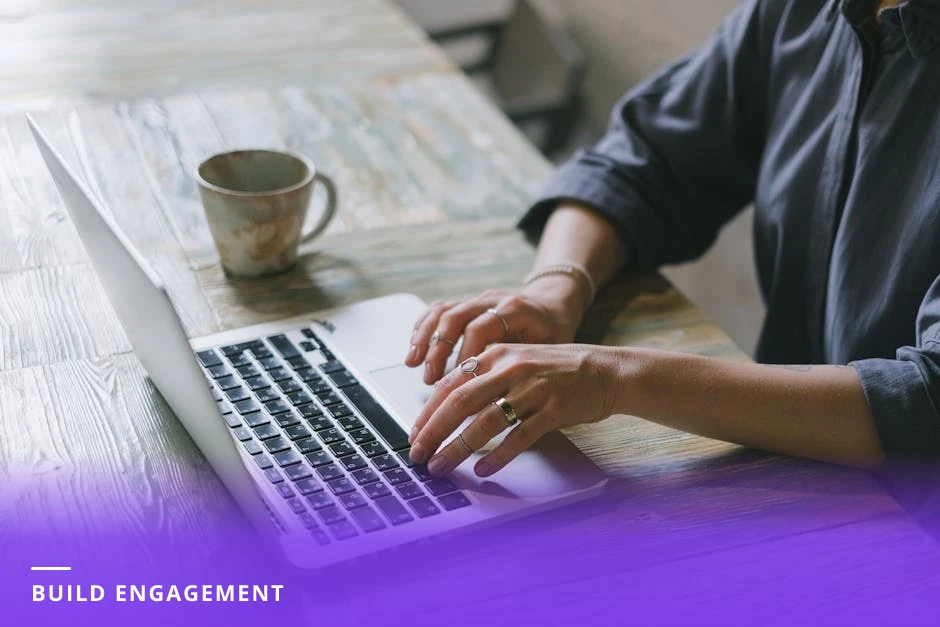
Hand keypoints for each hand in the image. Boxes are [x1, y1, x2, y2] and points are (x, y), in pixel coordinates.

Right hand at [405, 277, 585, 384]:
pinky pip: (437, 310)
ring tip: (412, 365)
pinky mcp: (465, 305)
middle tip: (430, 379)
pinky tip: (414, 349)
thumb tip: (497, 406)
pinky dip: (422, 329)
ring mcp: (476, 301)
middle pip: (454, 317)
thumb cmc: (552, 336)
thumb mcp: (548, 353)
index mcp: (514, 310)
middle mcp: (492, 301)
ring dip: (424, 340)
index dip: (464, 356)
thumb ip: (523, 372)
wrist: (553, 308)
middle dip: (438, 350)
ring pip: (441, 311)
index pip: (480, 329)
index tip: (459, 383)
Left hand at [408, 343, 623, 476]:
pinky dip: (498, 456)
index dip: (427, 412)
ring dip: (458, 448)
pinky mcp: (553, 409)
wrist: (606, 371)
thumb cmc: (557, 371)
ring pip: (485, 422)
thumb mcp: (516, 363)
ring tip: (442, 466)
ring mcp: (533, 389)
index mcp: (497, 355)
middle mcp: (511, 369)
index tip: (414, 435)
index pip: (450, 384)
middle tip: (418, 454)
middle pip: (460, 402)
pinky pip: (519, 436)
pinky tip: (483, 470)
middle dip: (433, 431)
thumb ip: (485, 379)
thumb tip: (447, 409)